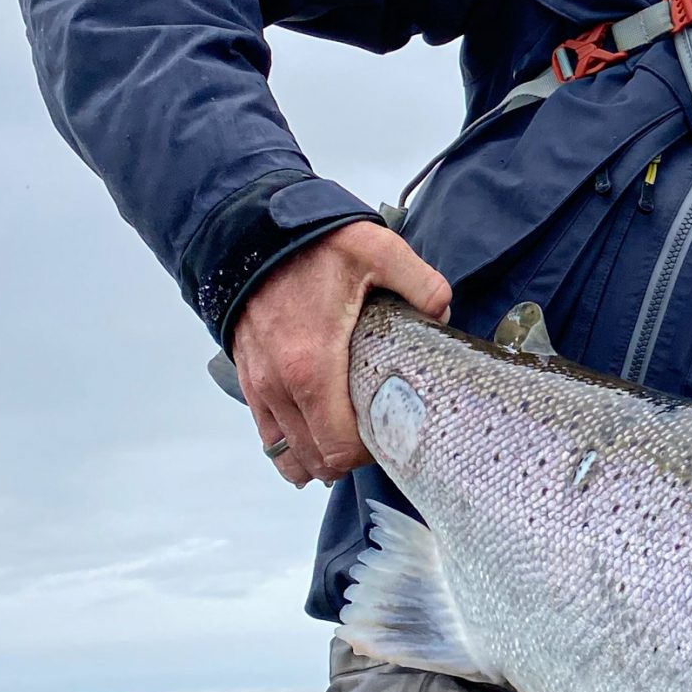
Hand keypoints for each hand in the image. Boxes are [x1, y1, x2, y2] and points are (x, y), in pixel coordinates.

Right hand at [231, 222, 451, 486]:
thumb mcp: (377, 251)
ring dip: (321, 459)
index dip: (372, 452)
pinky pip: (266, 434)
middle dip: (350, 460)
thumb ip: (421, 284)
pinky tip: (314, 449)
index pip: (340, 445)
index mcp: (312, 365)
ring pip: (289, 453)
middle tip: (383, 441)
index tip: (397, 435)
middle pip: (317, 459)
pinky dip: (290, 448)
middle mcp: (280, 385)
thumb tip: (443, 314)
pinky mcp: (249, 379)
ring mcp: (260, 385)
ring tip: (352, 447)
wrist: (249, 231)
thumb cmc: (313, 246)